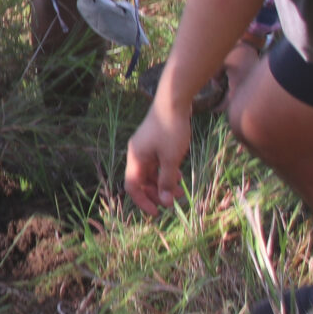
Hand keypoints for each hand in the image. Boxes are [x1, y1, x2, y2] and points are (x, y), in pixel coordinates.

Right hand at [124, 95, 191, 216]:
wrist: (174, 100)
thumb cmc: (171, 129)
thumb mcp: (171, 159)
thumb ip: (167, 181)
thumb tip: (165, 202)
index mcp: (135, 158)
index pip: (132, 186)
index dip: (143, 202)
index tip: (157, 212)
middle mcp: (137, 153)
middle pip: (142, 181)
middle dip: (156, 193)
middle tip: (172, 202)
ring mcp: (146, 147)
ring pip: (151, 172)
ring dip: (164, 183)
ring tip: (180, 191)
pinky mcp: (155, 141)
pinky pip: (157, 163)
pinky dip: (166, 171)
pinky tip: (179, 174)